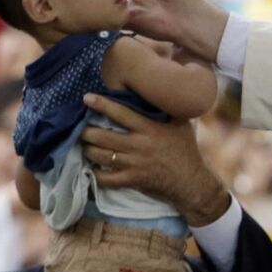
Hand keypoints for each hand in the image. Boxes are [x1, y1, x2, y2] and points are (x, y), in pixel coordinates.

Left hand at [81, 93, 230, 226]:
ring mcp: (135, 164)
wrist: (191, 181)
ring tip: (83, 145)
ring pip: (103, 156)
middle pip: (105, 136)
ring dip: (89, 150)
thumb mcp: (182, 124)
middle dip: (88, 131)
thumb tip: (157, 90)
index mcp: (150, 129)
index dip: (103, 105)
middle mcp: (140, 145)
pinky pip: (108, 179)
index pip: (122, 114)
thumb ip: (168, 108)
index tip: (87, 98)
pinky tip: (92, 169)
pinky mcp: (133, 180)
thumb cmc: (186, 149)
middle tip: (80, 128)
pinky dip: (97, 174)